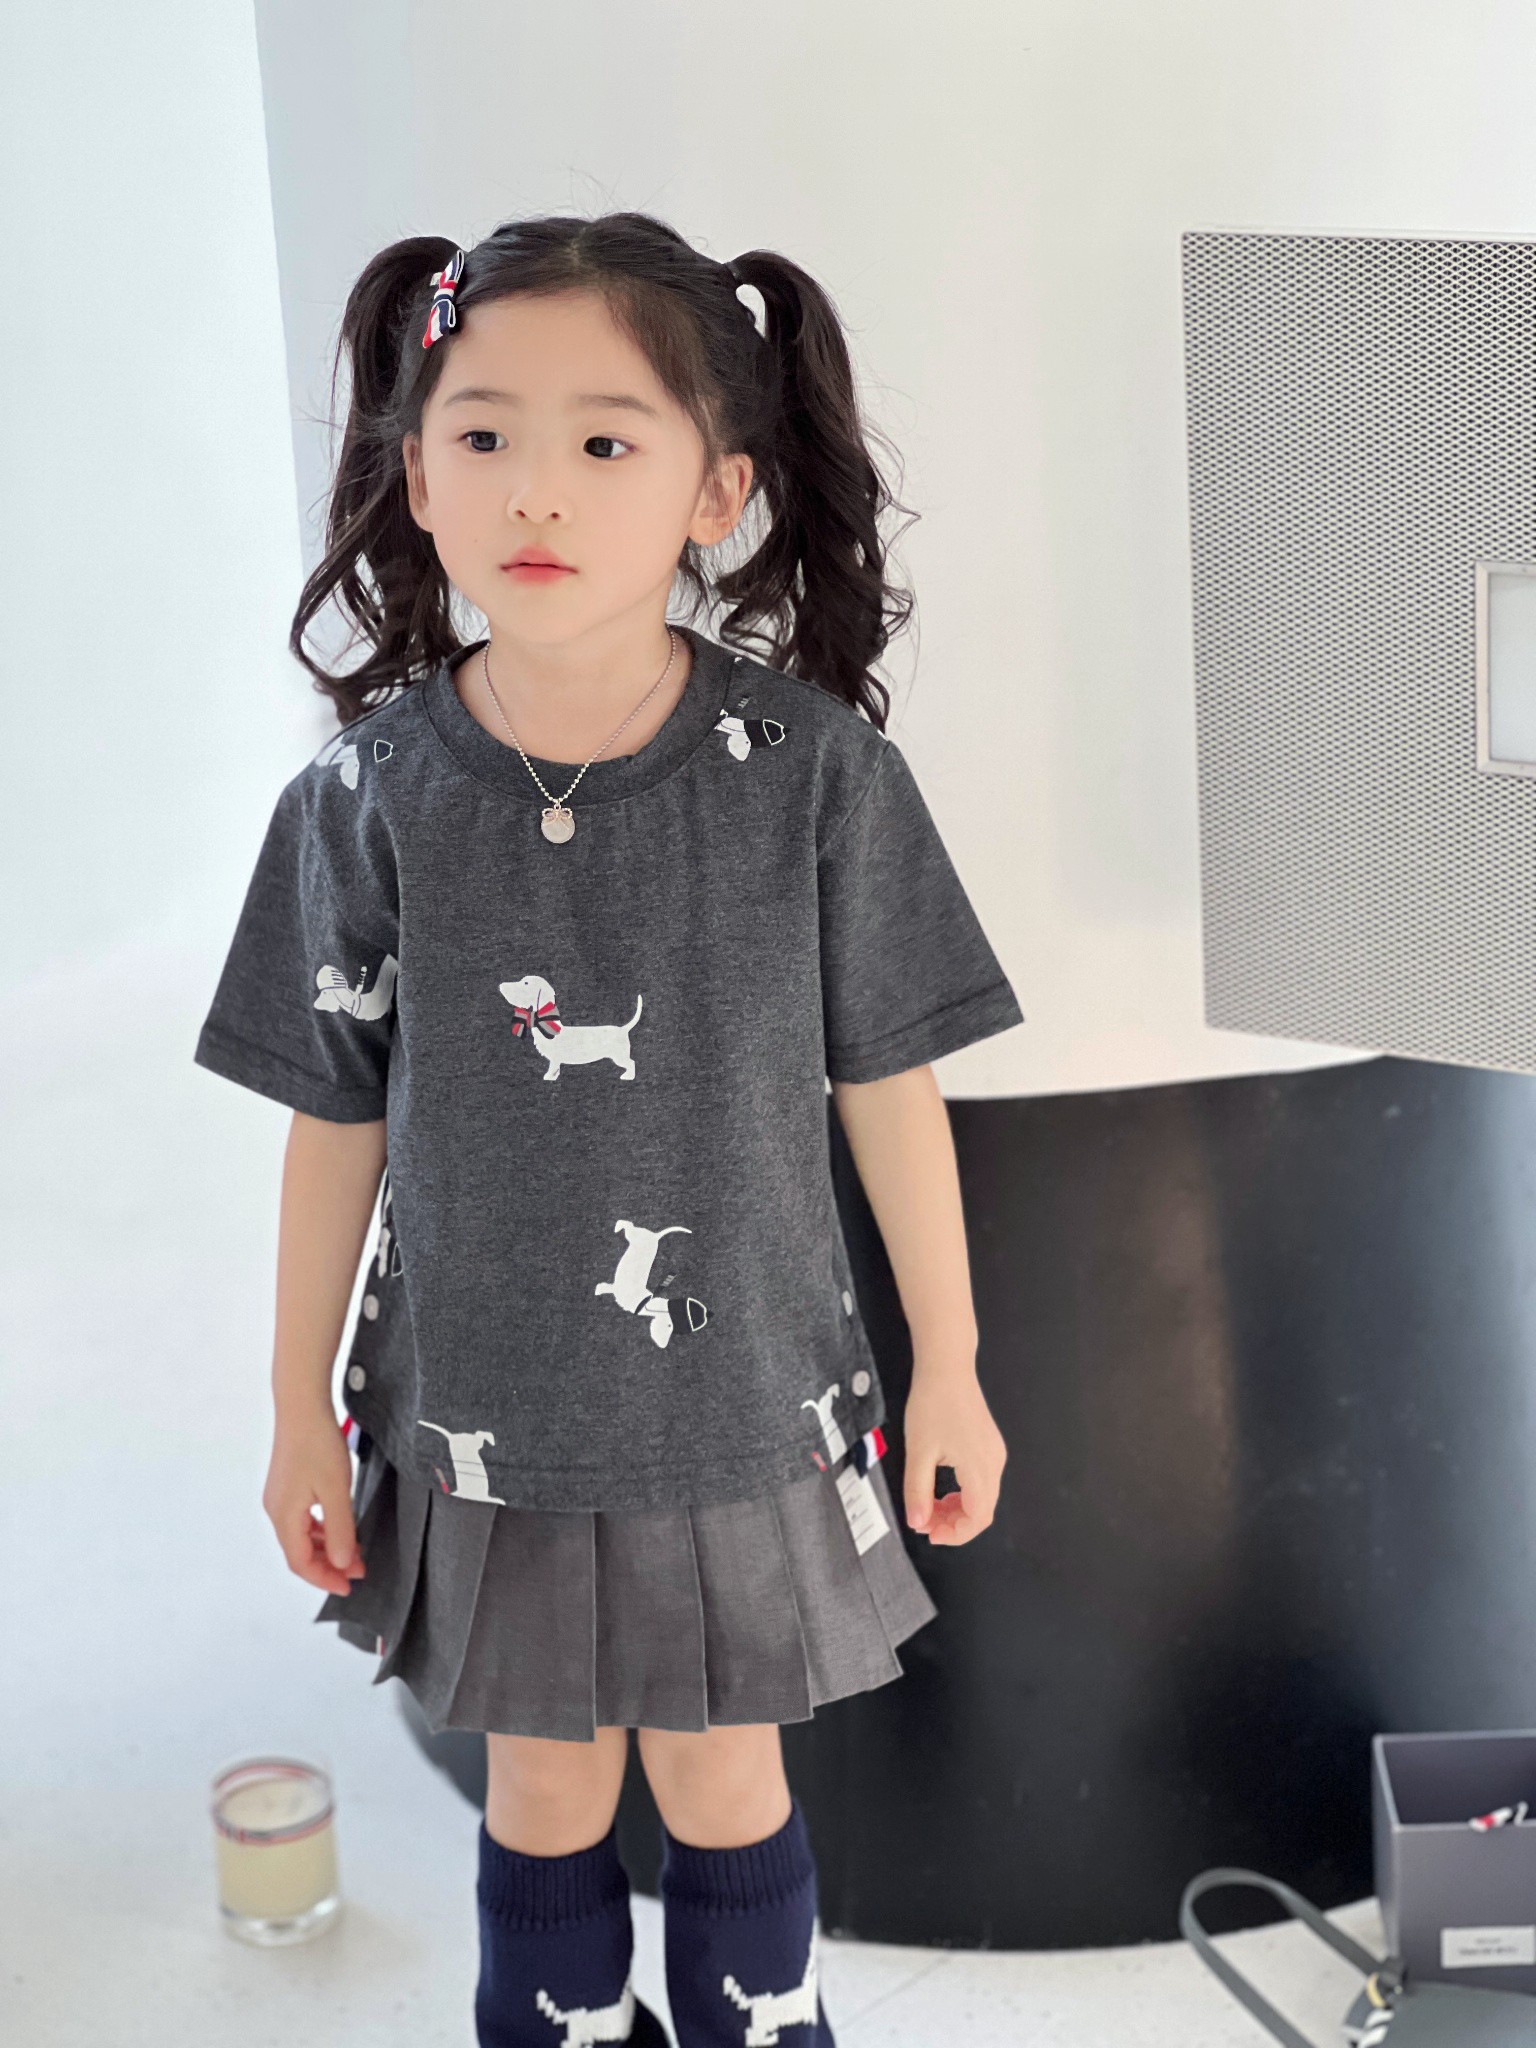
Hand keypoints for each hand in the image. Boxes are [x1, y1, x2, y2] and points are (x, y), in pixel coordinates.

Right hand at [263, 1405, 366, 1596]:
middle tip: (359, 1572)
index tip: (349, 1587)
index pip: (300, 1563)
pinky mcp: (287, 1486)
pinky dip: (322, 1530)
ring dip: (327, 1548)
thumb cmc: (318, 1445)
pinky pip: (303, 1519)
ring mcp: (280, 1497)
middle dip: (329, 1565)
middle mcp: (276, 1510)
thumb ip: (340, 1530)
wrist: (302, 1406)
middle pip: (299, 1552)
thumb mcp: (336, 1490)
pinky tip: (340, 1528)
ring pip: (302, 1536)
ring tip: (356, 1553)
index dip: (324, 1579)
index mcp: (284, 1516)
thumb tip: (343, 1564)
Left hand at [903, 1364, 1006, 1545]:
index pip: (979, 1518)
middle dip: (954, 1524)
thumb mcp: (918, 1451)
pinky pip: (982, 1481)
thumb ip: (918, 1491)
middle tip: (925, 1523)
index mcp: (979, 1466)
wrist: (947, 1367)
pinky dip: (963, 1493)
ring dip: (958, 1509)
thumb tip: (918, 1523)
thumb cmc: (933, 1402)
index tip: (931, 1534)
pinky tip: (942, 1489)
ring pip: (983, 1497)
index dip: (956, 1534)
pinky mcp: (989, 1445)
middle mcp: (994, 1462)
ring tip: (930, 1507)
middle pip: (983, 1511)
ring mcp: (994, 1453)